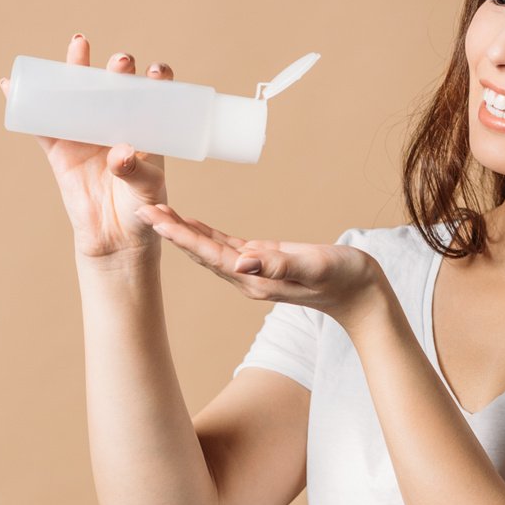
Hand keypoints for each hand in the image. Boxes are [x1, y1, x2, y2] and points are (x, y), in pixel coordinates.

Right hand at [0, 33, 174, 261]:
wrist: (115, 238)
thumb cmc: (141, 209)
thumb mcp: (146, 190)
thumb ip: (135, 171)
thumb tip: (119, 153)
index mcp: (144, 130)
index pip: (153, 97)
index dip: (155, 79)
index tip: (157, 71)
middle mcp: (115, 125)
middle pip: (114, 88)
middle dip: (117, 69)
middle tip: (120, 61)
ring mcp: (86, 134)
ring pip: (78, 96)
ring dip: (75, 69)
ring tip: (79, 44)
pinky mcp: (60, 150)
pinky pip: (41, 124)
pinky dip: (23, 103)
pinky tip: (10, 83)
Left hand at [136, 203, 385, 326]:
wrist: (362, 295)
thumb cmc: (345, 279)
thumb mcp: (316, 267)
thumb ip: (281, 264)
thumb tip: (243, 260)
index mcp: (257, 281)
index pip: (211, 255)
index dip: (182, 236)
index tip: (156, 218)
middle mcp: (249, 278)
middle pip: (201, 252)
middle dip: (171, 232)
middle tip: (142, 208)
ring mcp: (255, 271)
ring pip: (209, 249)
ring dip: (183, 232)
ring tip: (157, 212)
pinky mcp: (264, 262)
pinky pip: (226, 246)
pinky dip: (205, 233)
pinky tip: (190, 223)